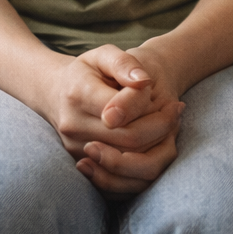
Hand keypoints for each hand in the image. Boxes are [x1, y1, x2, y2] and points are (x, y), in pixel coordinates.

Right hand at [46, 44, 184, 194]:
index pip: (121, 109)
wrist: (56, 94)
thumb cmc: (87, 71)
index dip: (147, 103)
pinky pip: (119, 178)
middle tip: (176, 110)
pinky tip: (155, 145)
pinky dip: (143, 165)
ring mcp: (76, 148)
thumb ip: (124, 63)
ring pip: (127, 162)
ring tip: (170, 126)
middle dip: (160, 127)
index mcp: (78, 94)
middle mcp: (74, 125)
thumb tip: (143, 82)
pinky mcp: (82, 164)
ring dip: (156, 146)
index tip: (159, 91)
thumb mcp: (103, 55)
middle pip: (129, 139)